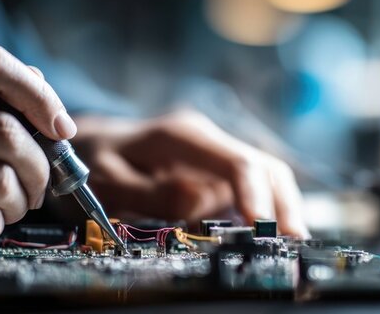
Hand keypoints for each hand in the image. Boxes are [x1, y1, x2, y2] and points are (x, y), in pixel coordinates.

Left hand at [71, 111, 309, 237]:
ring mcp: (215, 156)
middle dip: (282, 204)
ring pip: (265, 178)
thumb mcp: (105, 182)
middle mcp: (208, 141)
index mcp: (183, 136)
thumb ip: (151, 193)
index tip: (262, 228)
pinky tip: (271, 236)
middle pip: (265, 167)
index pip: (237, 163)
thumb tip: (199, 203)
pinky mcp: (216, 172)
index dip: (255, 196)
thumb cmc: (92, 163)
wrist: (88, 143)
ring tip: (291, 244)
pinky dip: (266, 211)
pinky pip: (251, 189)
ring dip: (281, 209)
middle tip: (292, 243)